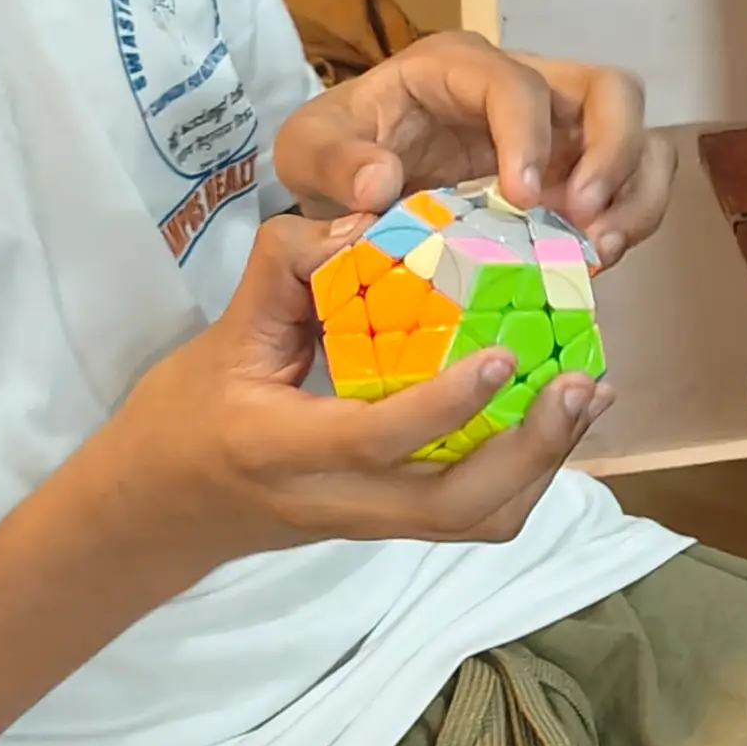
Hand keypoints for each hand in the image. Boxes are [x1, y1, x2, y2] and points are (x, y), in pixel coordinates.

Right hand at [64, 212, 613, 579]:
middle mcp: (334, 500)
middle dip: (529, 451)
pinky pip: (476, 516)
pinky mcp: (394, 525)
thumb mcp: (220, 334)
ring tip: (588, 392)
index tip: (500, 355)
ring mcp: (369, 523)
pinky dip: (530, 472)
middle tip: (581, 381)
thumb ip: (286, 271)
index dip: (441, 405)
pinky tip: (559, 416)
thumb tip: (366, 220)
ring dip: (544, 464)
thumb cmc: (186, 413)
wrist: (158, 507)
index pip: (372, 440)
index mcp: (279, 447)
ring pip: (477, 522)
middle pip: (452, 507)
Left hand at [273, 33, 677, 267]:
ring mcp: (560, 130)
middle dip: (614, 152)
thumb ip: (332, 161)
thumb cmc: (339, 151)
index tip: (521, 198)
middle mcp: (525, 86)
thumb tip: (383, 184)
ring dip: (635, 192)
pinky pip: (631, 184)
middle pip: (611, 89)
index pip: (517, 82)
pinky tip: (594, 261)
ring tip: (601, 249)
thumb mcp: (305, 150)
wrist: (352, 179)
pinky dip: (630, 219)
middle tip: (585, 219)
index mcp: (458, 67)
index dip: (528, 135)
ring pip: (639, 135)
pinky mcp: (576, 173)